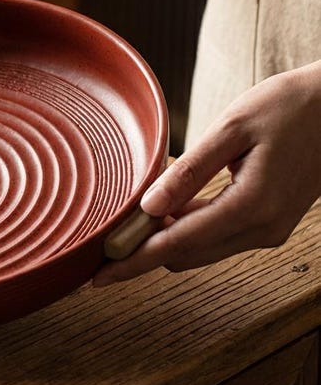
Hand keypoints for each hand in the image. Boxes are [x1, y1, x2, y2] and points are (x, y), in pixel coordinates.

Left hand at [94, 60, 320, 285]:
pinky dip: (187, 229)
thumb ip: (188, 171)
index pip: (177, 244)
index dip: (134, 261)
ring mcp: (269, 231)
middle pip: (185, 255)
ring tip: (130, 220)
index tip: (99, 276)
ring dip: (164, 240)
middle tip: (107, 237)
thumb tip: (147, 206)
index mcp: (252, 206)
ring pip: (200, 249)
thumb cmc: (285, 108)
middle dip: (143, 251)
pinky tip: (166, 209)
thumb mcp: (231, 130)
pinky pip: (217, 237)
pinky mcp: (269, 224)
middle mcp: (263, 229)